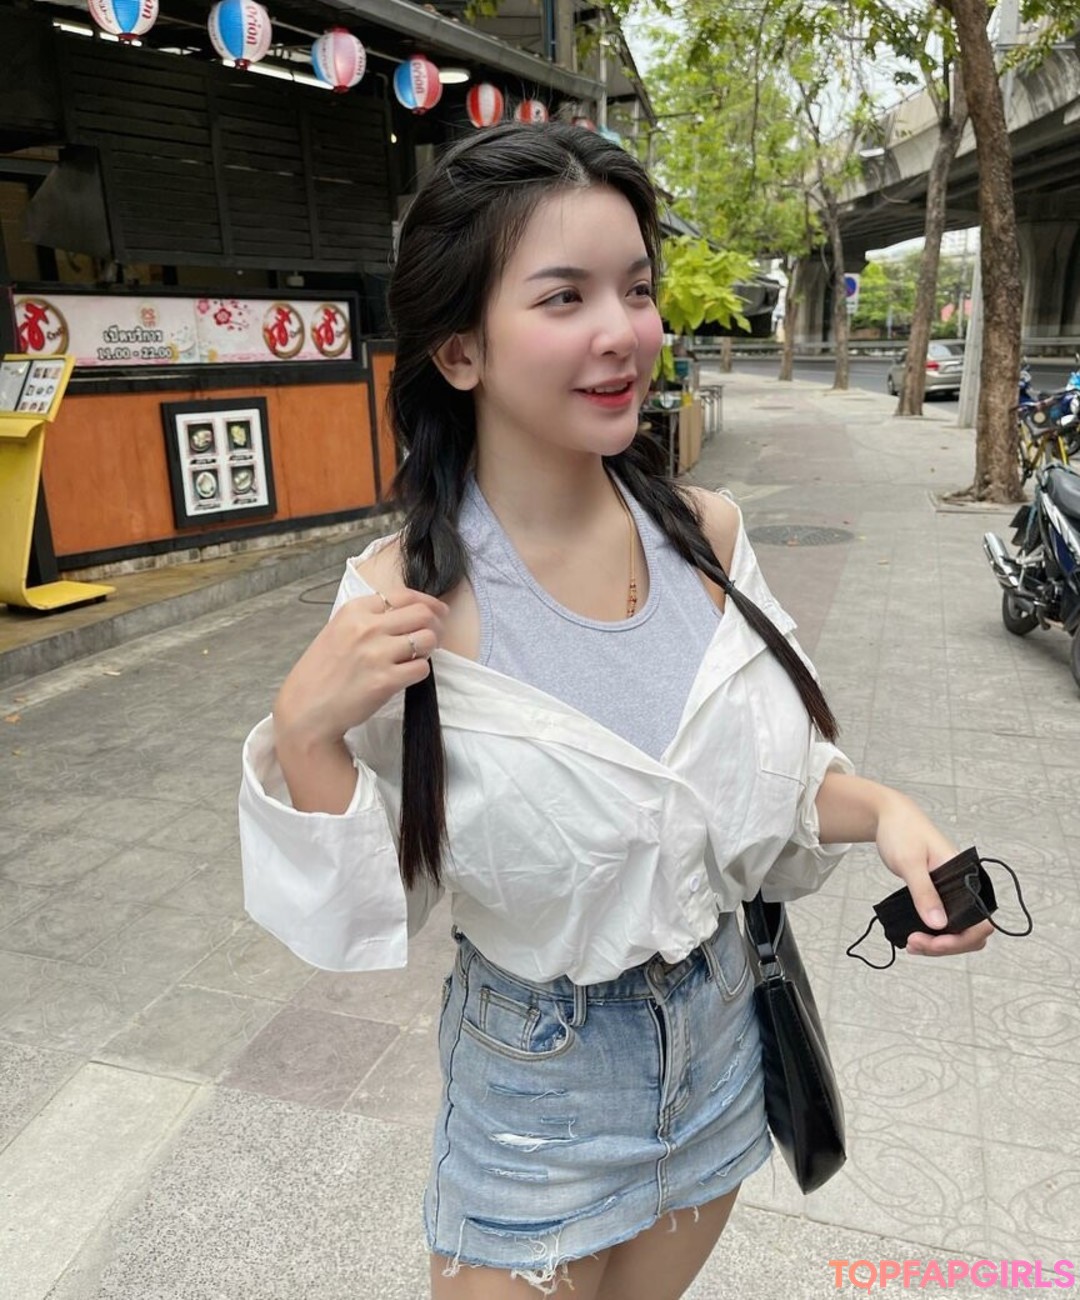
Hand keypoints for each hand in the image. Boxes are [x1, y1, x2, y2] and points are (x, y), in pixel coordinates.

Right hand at [273, 586, 447, 747]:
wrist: (306, 708)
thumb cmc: (322, 672)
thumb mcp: (338, 630)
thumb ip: (369, 619)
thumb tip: (409, 613)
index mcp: (354, 610)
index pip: (404, 595)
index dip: (428, 603)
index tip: (437, 611)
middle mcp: (367, 627)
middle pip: (423, 614)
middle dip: (435, 624)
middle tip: (433, 637)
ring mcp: (377, 653)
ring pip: (428, 639)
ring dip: (429, 649)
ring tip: (417, 657)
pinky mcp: (386, 680)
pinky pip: (422, 668)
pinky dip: (419, 672)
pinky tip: (406, 675)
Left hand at [875, 792, 993, 958]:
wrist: (890, 817)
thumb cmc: (903, 831)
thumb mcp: (910, 862)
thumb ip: (924, 892)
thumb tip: (938, 924)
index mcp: (967, 876)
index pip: (980, 920)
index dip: (960, 938)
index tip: (932, 940)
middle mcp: (965, 887)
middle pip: (971, 932)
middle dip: (946, 945)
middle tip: (914, 943)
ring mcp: (953, 893)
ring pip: (957, 931)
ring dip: (937, 944)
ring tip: (911, 944)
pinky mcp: (939, 895)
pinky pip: (944, 923)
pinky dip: (931, 935)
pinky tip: (913, 937)